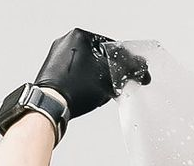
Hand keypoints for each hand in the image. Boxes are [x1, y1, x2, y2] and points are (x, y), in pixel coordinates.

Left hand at [32, 29, 148, 119]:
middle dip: (111, 70)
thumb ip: (130, 68)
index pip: (113, 46)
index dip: (126, 62)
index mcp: (79, 36)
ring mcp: (58, 54)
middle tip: (117, 83)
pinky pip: (78, 72)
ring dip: (99, 76)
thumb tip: (141, 67)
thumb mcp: (111, 76)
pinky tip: (89, 91)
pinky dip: (86, 80)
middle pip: (101, 55)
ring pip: (90, 64)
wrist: (52, 102)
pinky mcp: (54, 68)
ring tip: (101, 89)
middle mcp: (66, 41)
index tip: (131, 73)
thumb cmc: (76, 87)